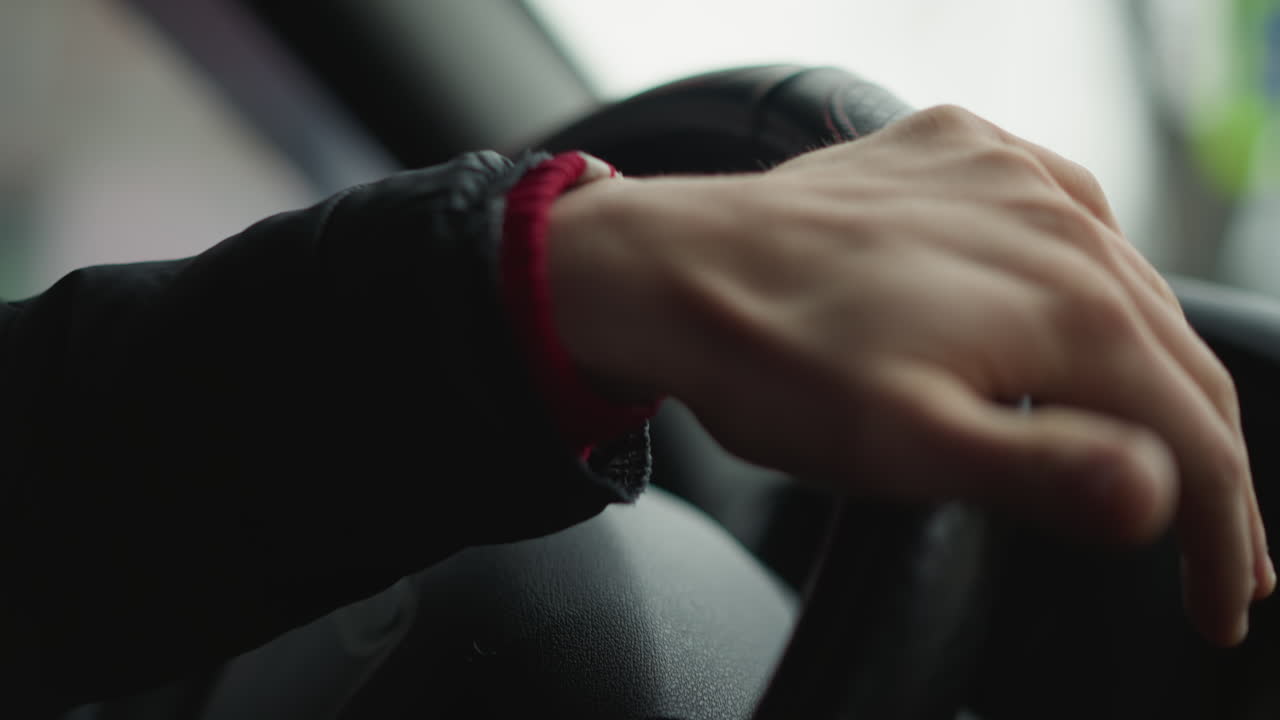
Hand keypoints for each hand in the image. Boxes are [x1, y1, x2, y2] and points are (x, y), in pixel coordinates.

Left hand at [545, 105, 1273, 645]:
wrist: (668, 268)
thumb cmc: (775, 361)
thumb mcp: (904, 444)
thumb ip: (1042, 470)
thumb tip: (1161, 491)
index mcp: (1067, 304)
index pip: (1198, 437)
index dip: (1229, 536)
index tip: (1223, 602)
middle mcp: (1058, 223)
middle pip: (1180, 362)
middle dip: (1212, 465)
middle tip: (1225, 548)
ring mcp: (1009, 176)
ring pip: (1133, 287)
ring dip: (1159, 373)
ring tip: (1167, 441)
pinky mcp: (962, 154)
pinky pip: (1067, 216)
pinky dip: (1096, 278)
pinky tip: (1089, 308)